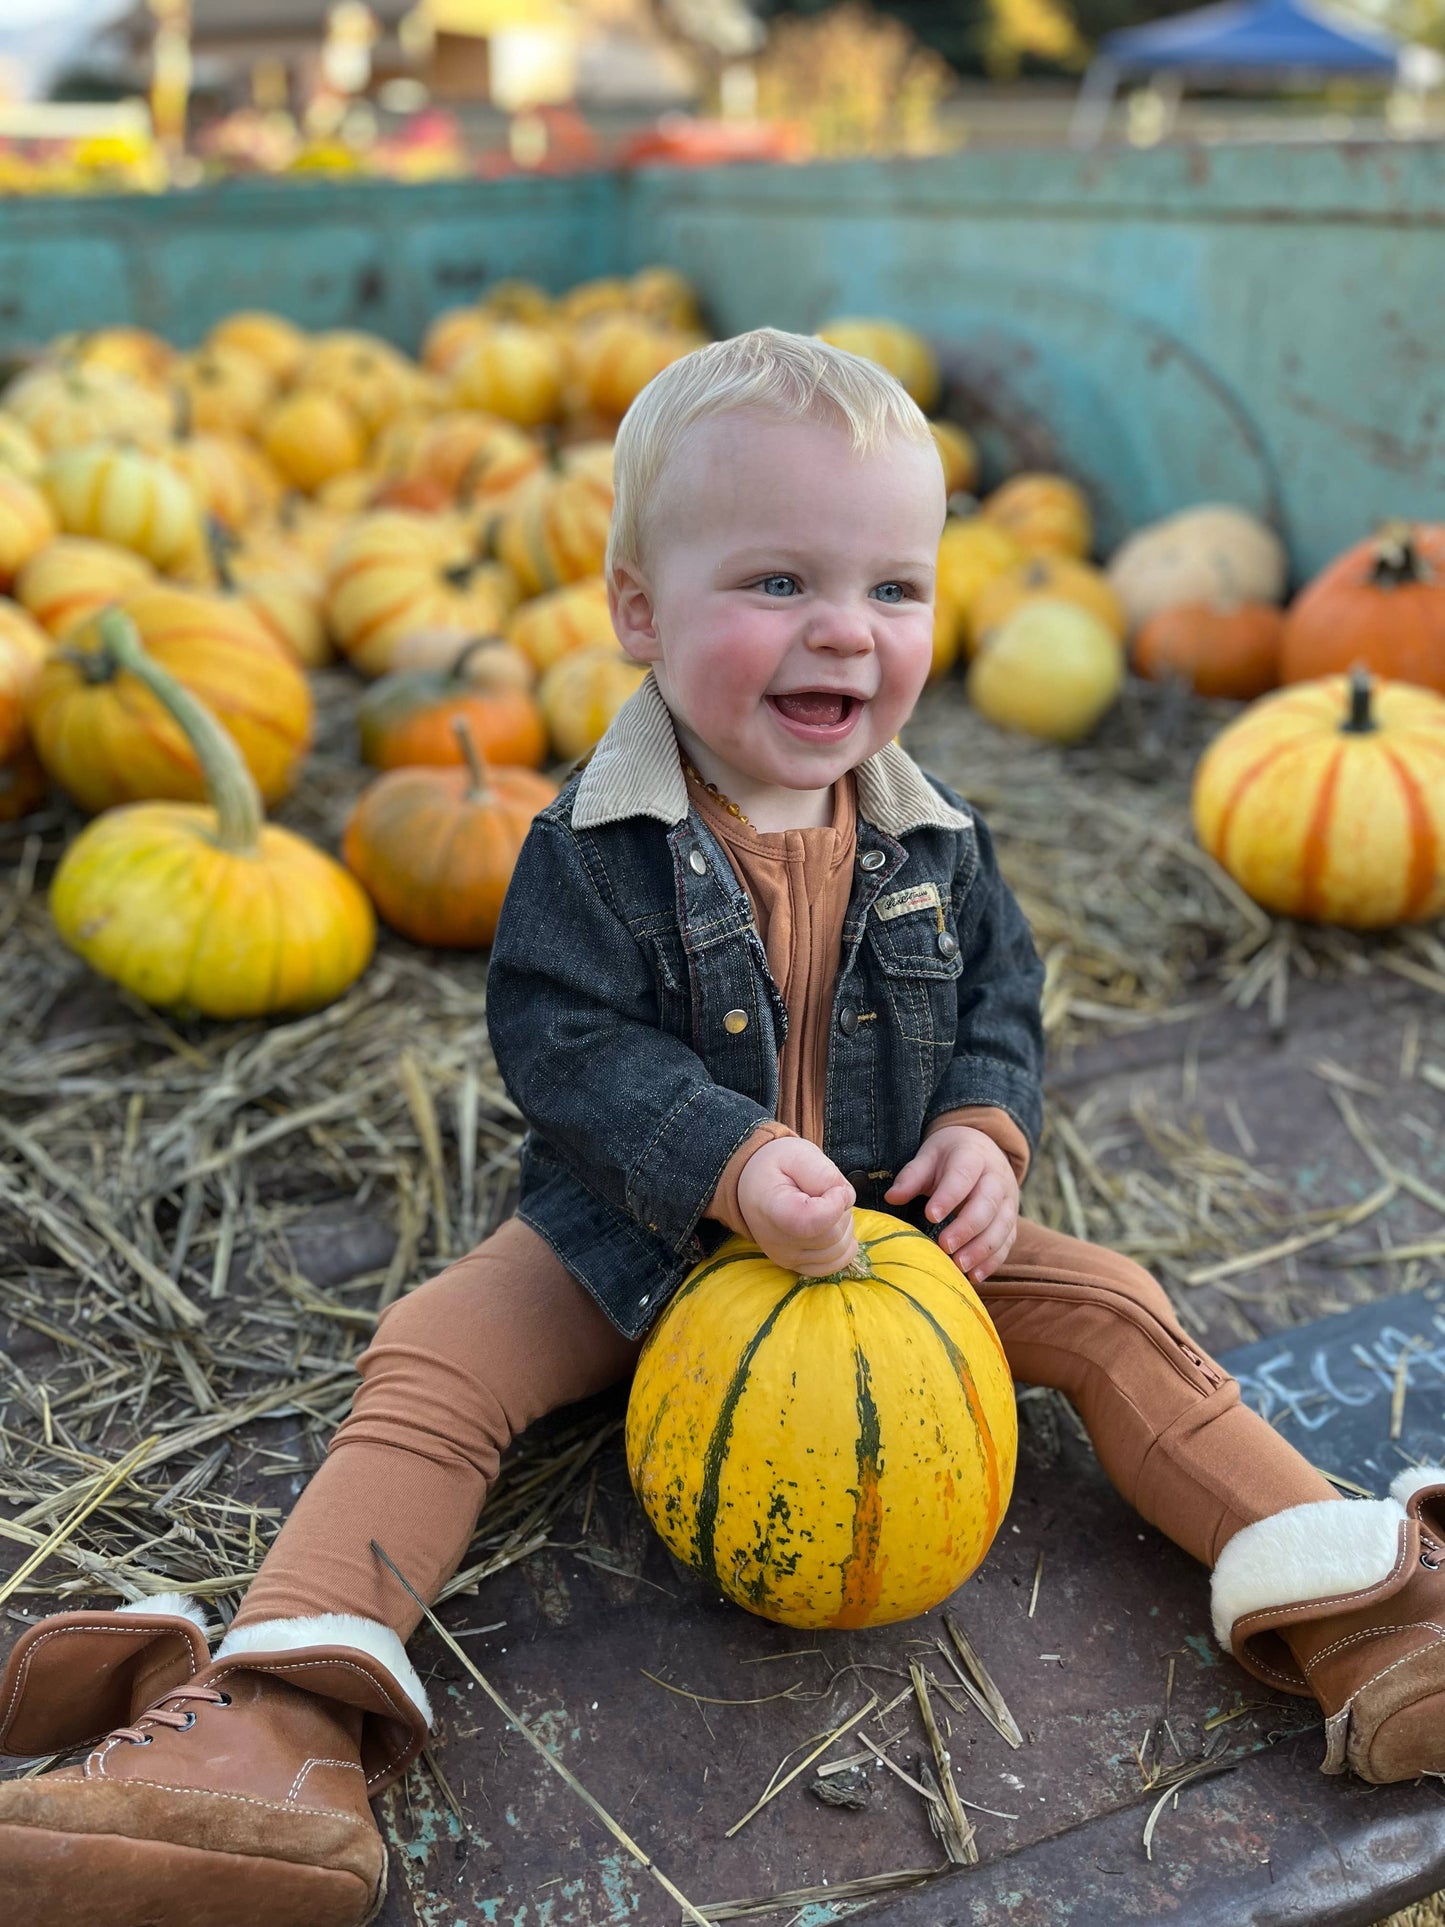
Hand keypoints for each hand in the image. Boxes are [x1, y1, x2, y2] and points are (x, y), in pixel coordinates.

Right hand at [735, 1137, 858, 1276]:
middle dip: (841, 1210)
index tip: (834, 1189)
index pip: (812, 1222)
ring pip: (838, 1250)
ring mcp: (785, 1258)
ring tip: (825, 1207)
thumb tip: (844, 1198)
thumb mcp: (798, 1153)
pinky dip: (842, 1246)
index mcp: (771, 1208)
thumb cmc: (777, 1166)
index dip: (835, 1205)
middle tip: (826, 1193)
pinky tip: (833, 1226)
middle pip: (832, 1235)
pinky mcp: (796, 1266)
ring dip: (843, 1226)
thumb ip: (823, 1173)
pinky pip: (834, 1265)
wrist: (754, 1184)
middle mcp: (776, 1240)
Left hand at [884, 1126, 1017, 1281]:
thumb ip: (912, 1176)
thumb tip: (892, 1198)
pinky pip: (1007, 1242)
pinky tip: (974, 1276)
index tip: (930, 1215)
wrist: (984, 1150)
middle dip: (966, 1227)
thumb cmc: (950, 1156)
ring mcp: (1008, 1201)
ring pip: (1001, 1226)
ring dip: (981, 1249)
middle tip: (945, 1246)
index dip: (949, 1196)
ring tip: (959, 1266)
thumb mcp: (929, 1156)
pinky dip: (992, 1261)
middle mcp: (996, 1178)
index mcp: (973, 1156)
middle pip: (987, 1204)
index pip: (963, 1176)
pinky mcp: (1012, 1221)